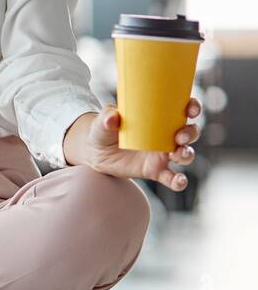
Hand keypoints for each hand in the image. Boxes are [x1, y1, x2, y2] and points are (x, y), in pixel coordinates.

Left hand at [83, 98, 201, 190]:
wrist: (96, 153)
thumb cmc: (103, 130)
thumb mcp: (103, 121)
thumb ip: (107, 117)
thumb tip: (112, 118)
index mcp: (158, 118)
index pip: (183, 109)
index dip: (193, 107)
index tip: (191, 109)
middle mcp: (166, 136)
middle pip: (190, 132)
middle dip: (190, 133)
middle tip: (179, 136)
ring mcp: (162, 155)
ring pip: (185, 154)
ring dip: (186, 154)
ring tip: (177, 154)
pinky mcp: (156, 171)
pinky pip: (172, 178)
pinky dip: (179, 181)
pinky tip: (179, 182)